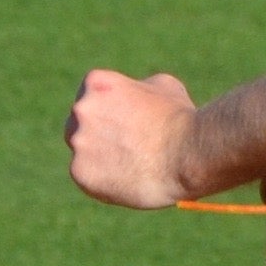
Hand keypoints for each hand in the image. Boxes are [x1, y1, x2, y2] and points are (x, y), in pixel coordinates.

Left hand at [66, 68, 199, 208]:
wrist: (188, 154)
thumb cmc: (180, 118)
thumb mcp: (162, 86)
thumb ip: (137, 89)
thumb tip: (134, 97)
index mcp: (95, 83)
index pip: (89, 100)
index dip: (108, 114)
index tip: (126, 127)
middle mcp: (80, 109)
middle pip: (77, 126)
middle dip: (97, 137)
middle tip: (126, 150)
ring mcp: (79, 141)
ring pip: (82, 154)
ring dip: (101, 160)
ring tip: (132, 166)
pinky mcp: (81, 172)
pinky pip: (87, 178)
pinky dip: (104, 182)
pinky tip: (128, 179)